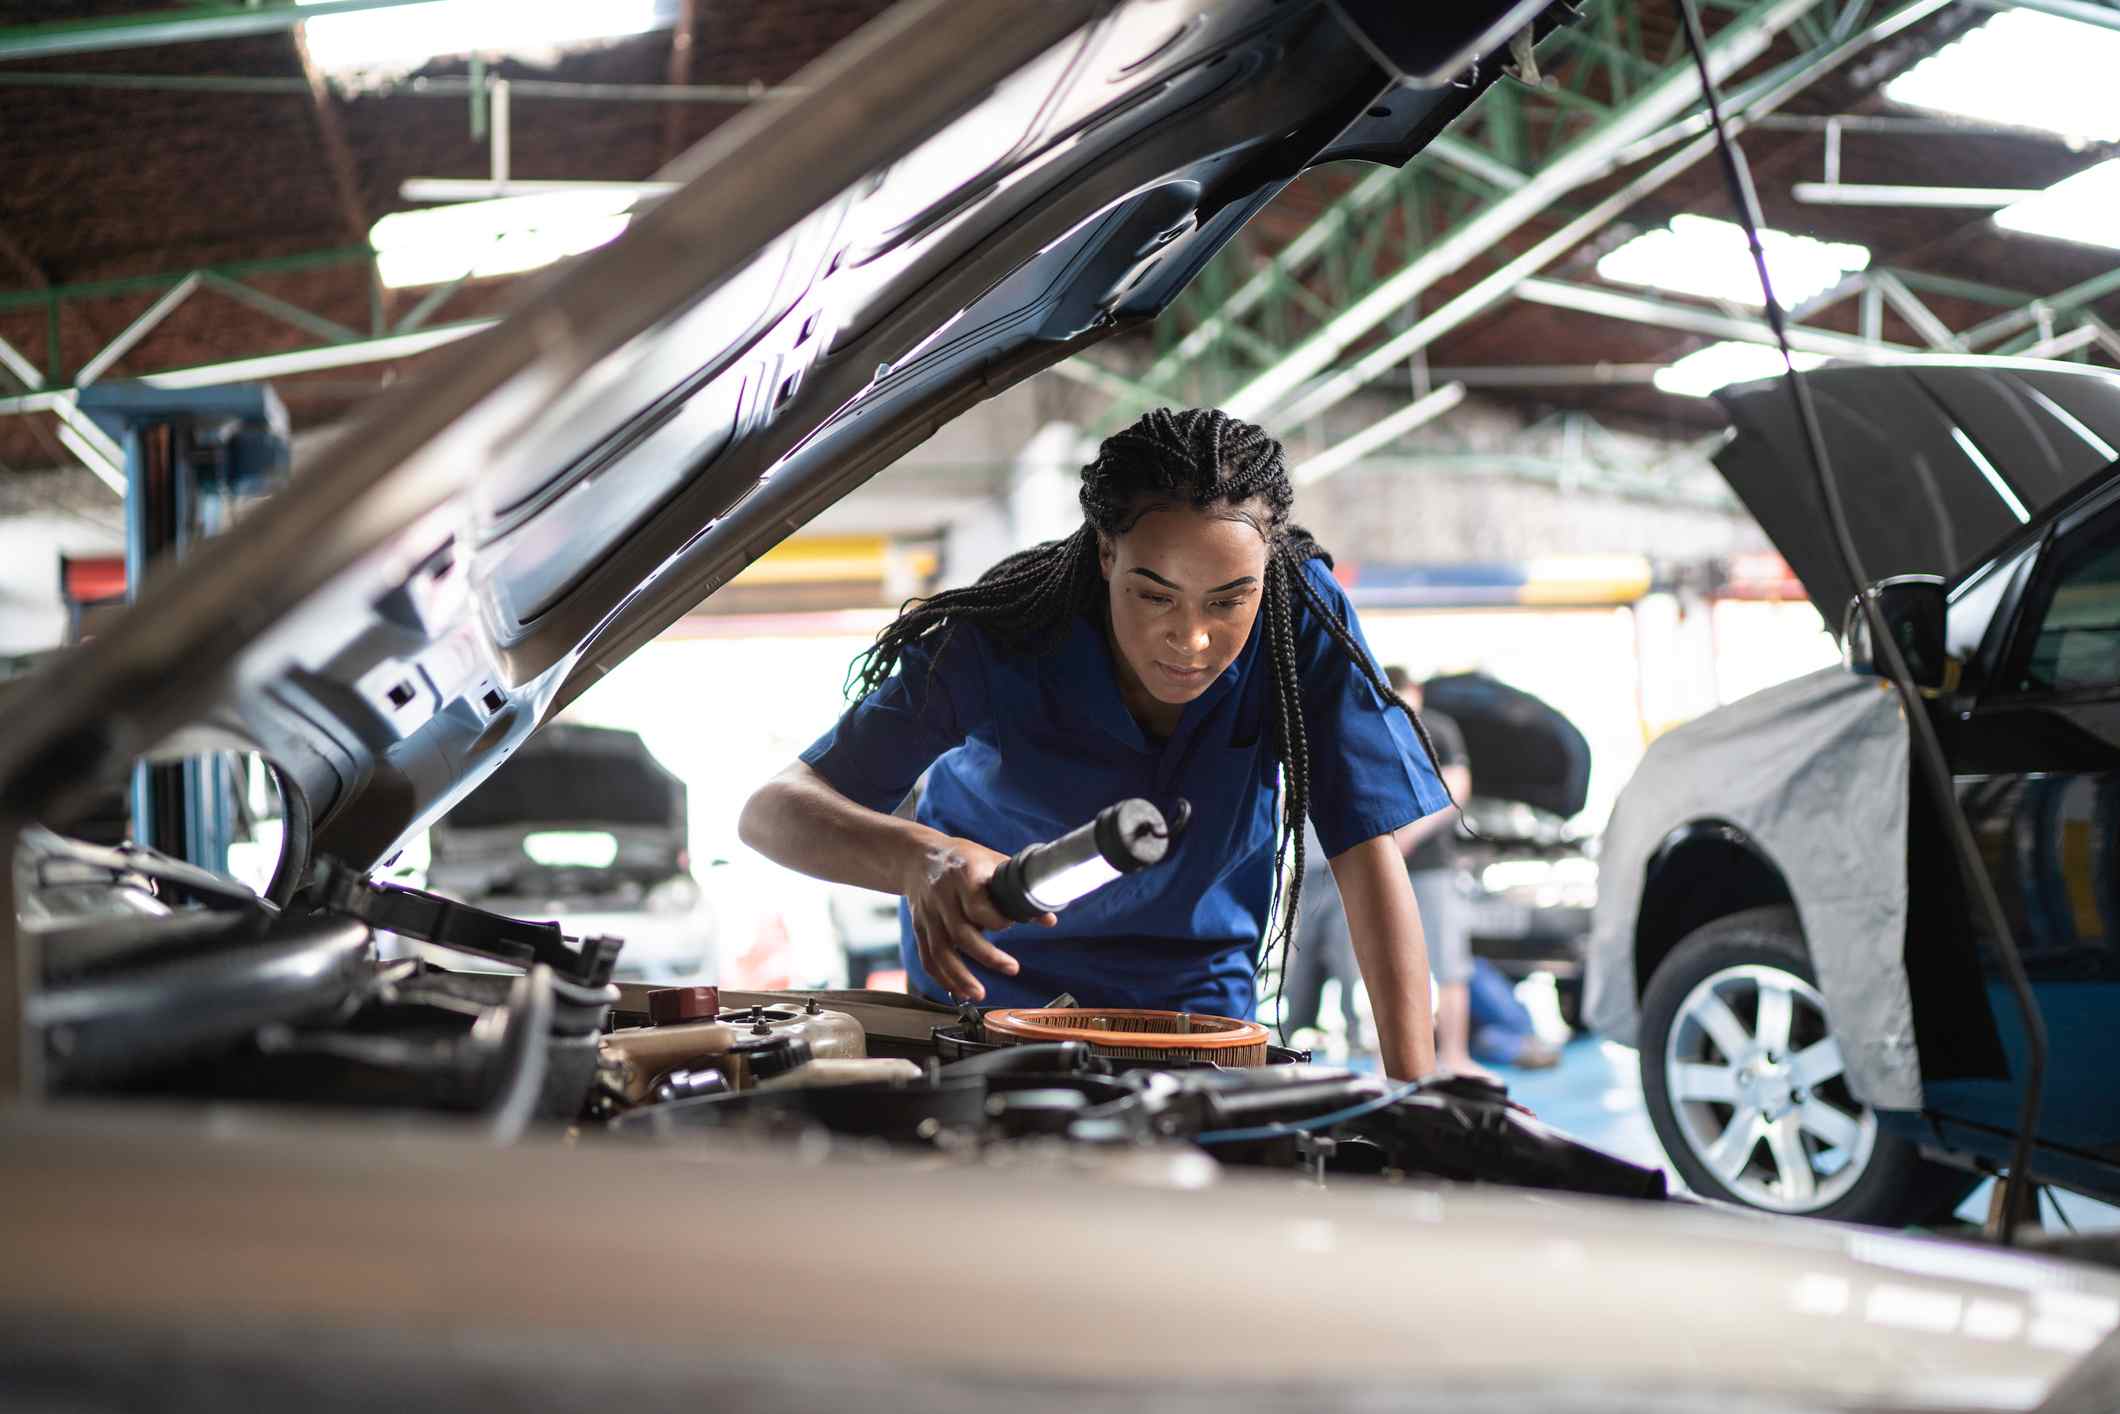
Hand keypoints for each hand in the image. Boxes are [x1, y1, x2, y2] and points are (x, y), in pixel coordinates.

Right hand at [898, 834, 1055, 1001]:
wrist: (918, 857)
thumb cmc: (963, 859)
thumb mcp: (992, 862)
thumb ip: (1018, 890)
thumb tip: (1049, 919)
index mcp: (964, 876)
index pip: (978, 905)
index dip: (997, 920)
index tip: (1012, 925)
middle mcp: (943, 896)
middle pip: (961, 933)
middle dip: (987, 956)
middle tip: (1012, 969)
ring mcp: (928, 914)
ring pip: (941, 951)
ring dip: (960, 976)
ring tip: (980, 994)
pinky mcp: (919, 928)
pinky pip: (928, 958)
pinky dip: (942, 978)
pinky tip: (959, 992)